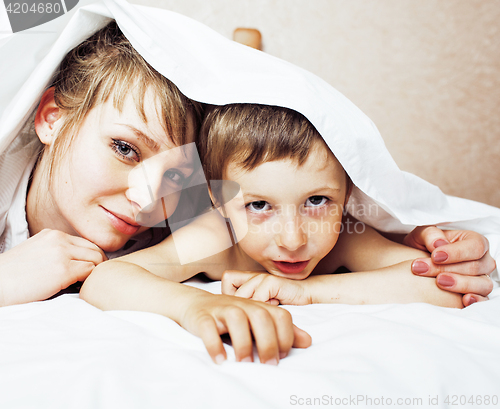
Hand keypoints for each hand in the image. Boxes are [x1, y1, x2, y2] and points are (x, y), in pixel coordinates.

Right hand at [0, 229, 106, 305]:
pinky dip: (89, 280)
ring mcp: (62, 253)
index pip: (85, 242)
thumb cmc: (13, 276)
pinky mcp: (64, 270)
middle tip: (95, 277)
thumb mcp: (36, 253)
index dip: (92, 256)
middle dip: (98, 263)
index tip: (91, 268)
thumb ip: (56, 251)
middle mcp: (59, 240)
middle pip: (94, 249)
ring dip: (95, 272)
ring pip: (96, 259)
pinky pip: (89, 272)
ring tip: (88, 283)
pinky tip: (80, 287)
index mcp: (52, 234)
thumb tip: (77, 262)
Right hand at [180, 287, 311, 364]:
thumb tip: (308, 341)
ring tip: (245, 363)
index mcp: (259, 306)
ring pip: (237, 319)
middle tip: (267, 365)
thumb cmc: (232, 316)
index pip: (281, 316)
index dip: (285, 336)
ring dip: (243, 344)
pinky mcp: (202, 317)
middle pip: (262, 317)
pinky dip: (215, 345)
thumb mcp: (257, 320)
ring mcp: (222, 309)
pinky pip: (209, 329)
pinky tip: (220, 360)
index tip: (281, 356)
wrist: (195, 303)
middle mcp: (243, 305)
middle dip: (268, 343)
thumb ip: (281, 330)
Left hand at [222, 270, 311, 305]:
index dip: (229, 294)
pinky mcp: (271, 281)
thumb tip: (231, 317)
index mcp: (249, 278)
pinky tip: (275, 304)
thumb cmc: (284, 301)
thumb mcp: (262, 303)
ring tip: (265, 309)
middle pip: (230, 291)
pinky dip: (265, 308)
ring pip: (242, 297)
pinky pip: (258, 299)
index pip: (226, 279)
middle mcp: (253, 274)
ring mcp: (261, 277)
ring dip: (252, 310)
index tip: (241, 307)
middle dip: (239, 307)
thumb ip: (248, 304)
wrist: (306, 293)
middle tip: (253, 312)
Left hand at [404, 226, 495, 305]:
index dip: (457, 252)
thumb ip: (430, 234)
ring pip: (481, 284)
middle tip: (422, 269)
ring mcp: (481, 278)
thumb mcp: (422, 234)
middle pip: (474, 267)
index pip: (475, 247)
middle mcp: (482, 260)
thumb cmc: (424, 245)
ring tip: (438, 282)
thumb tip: (438, 244)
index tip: (435, 256)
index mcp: (474, 241)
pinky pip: (483, 299)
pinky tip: (463, 300)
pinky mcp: (476, 294)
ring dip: (459, 284)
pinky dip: (475, 300)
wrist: (415, 262)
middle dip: (447, 269)